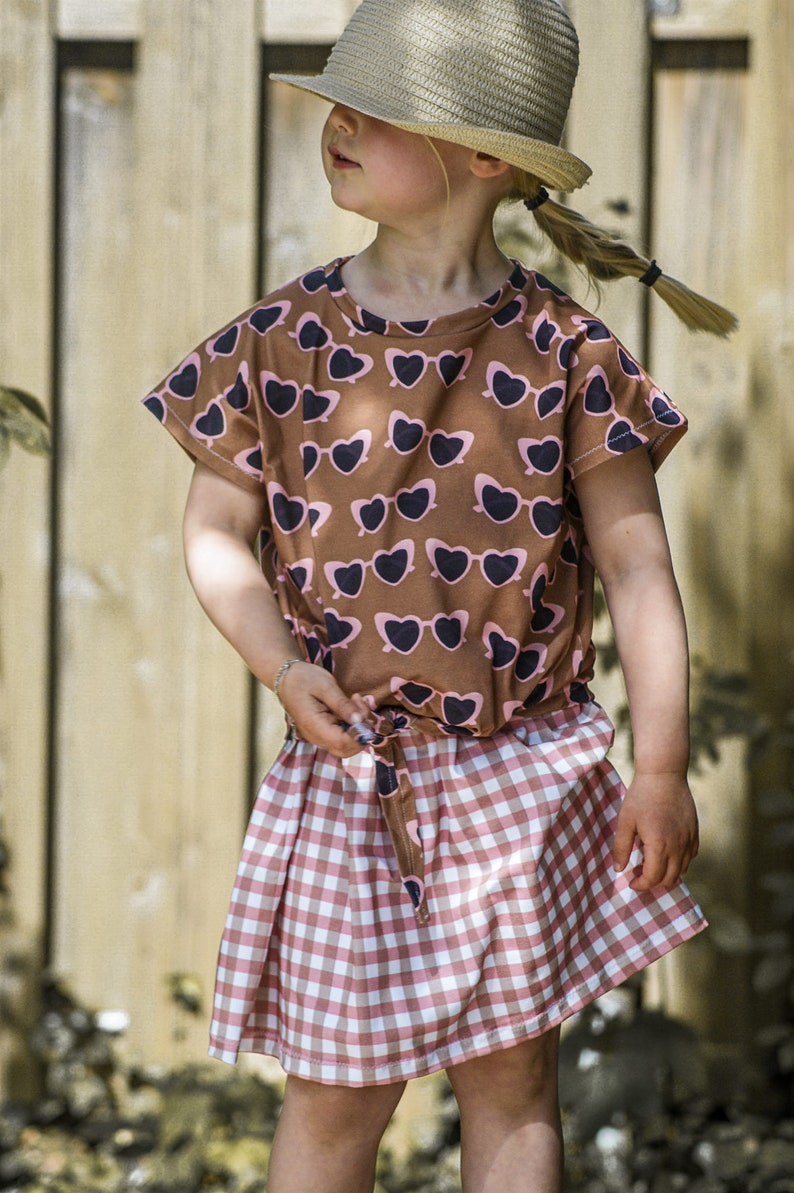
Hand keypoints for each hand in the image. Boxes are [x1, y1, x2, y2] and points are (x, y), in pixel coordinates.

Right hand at [275, 661, 371, 757]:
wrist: (286, 678)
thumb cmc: (303, 679)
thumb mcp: (326, 686)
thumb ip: (343, 705)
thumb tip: (360, 720)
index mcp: (314, 726)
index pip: (343, 743)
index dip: (359, 734)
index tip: (362, 711)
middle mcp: (316, 736)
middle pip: (347, 749)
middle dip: (362, 731)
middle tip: (361, 705)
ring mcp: (320, 736)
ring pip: (347, 743)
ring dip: (359, 725)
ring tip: (356, 700)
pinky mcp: (324, 732)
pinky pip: (342, 735)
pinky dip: (352, 723)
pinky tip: (351, 705)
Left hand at [612, 771, 698, 891]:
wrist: (664, 774)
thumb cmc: (641, 796)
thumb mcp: (625, 821)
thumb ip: (621, 848)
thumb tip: (618, 869)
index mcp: (658, 845)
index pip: (652, 878)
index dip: (641, 885)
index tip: (631, 882)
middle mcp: (677, 846)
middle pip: (669, 879)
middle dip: (653, 883)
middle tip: (640, 875)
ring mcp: (688, 839)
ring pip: (682, 870)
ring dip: (668, 874)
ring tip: (652, 865)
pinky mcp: (695, 832)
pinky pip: (691, 856)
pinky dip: (680, 862)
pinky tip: (667, 853)